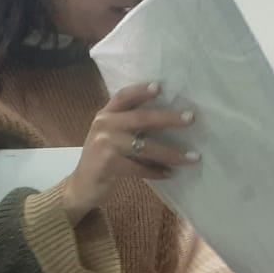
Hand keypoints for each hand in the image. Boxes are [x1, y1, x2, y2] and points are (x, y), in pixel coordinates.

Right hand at [60, 83, 197, 224]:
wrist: (81, 186)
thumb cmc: (103, 158)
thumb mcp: (110, 135)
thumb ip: (128, 124)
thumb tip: (167, 118)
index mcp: (105, 114)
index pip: (123, 96)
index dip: (141, 90)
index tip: (161, 87)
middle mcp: (104, 125)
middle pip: (141, 118)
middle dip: (169, 118)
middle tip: (191, 118)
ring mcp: (104, 145)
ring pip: (145, 146)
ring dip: (171, 153)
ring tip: (192, 157)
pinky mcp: (108, 165)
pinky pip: (139, 168)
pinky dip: (157, 172)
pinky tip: (170, 174)